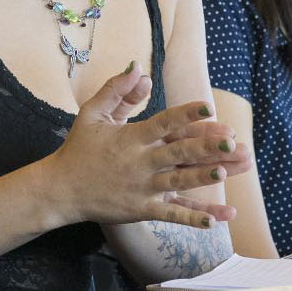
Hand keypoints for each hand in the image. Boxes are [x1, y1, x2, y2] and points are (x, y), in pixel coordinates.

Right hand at [47, 63, 251, 228]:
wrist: (60, 190)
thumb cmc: (78, 148)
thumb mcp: (92, 114)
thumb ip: (116, 91)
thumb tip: (139, 69)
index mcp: (131, 138)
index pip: (162, 122)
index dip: (186, 114)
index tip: (208, 106)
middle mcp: (139, 163)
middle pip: (178, 153)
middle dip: (206, 147)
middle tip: (232, 141)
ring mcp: (141, 189)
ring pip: (178, 184)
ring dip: (202, 178)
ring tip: (226, 172)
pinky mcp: (141, 210)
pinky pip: (170, 215)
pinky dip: (192, 219)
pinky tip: (215, 221)